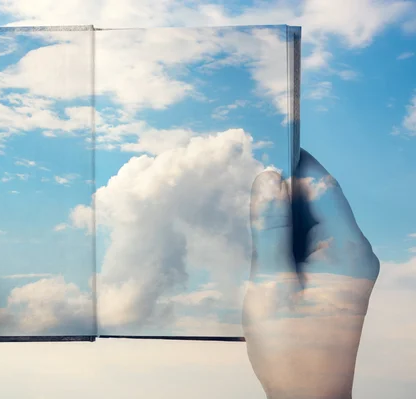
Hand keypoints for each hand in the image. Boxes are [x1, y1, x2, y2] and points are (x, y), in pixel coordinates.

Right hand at [243, 150, 379, 398]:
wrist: (306, 394)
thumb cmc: (290, 345)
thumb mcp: (271, 281)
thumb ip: (269, 226)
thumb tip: (266, 176)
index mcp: (347, 248)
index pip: (323, 186)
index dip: (294, 162)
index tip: (262, 145)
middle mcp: (352, 250)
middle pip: (317, 199)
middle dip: (281, 187)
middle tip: (243, 180)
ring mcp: (343, 263)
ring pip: (309, 218)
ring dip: (279, 211)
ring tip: (246, 209)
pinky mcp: (330, 275)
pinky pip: (306, 239)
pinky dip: (283, 233)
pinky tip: (259, 236)